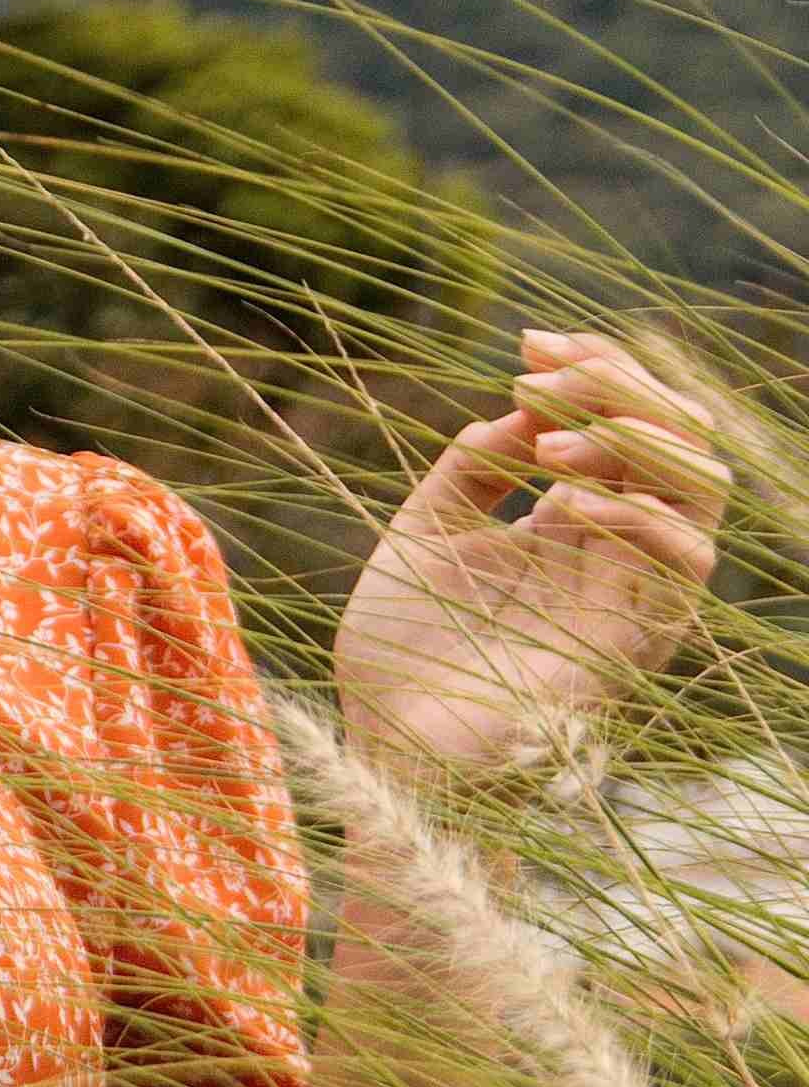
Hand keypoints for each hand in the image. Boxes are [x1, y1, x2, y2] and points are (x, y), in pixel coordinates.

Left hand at [334, 330, 726, 784]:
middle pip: (676, 441)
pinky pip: (681, 564)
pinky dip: (640, 514)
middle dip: (623, 387)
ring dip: (635, 446)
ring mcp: (630, 595)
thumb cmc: (399, 652)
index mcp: (572, 523)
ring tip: (552, 445)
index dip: (592, 368)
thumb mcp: (423, 533)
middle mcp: (614, 553)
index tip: (528, 338)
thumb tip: (524, 404)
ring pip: (701, 491)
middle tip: (548, 367)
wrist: (386, 749)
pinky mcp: (634, 643)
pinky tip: (573, 500)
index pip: (622, 422)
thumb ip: (472, 468)